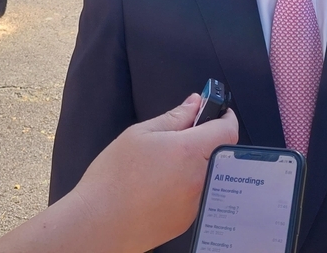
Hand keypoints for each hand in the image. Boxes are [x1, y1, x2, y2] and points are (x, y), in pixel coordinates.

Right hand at [71, 94, 239, 252]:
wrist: (99, 223)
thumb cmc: (114, 177)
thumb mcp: (140, 134)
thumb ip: (174, 117)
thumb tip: (195, 103)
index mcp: (190, 152)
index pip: (227, 130)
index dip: (225, 117)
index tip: (218, 112)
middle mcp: (199, 180)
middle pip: (220, 152)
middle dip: (208, 140)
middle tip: (183, 136)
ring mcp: (196, 203)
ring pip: (208, 174)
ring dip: (197, 163)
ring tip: (165, 164)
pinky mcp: (187, 220)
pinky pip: (196, 194)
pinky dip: (186, 184)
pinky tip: (160, 185)